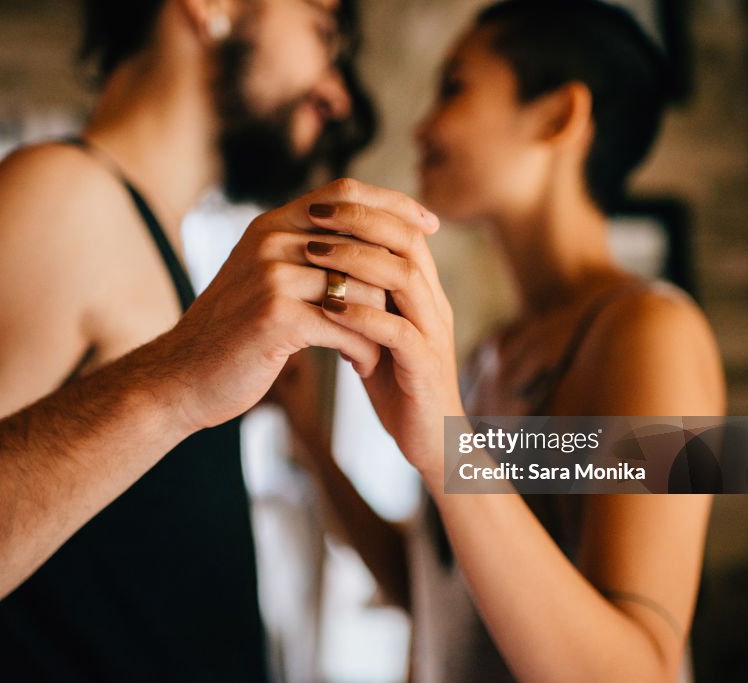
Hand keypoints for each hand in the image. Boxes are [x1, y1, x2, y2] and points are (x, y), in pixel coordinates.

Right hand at [164, 179, 435, 433]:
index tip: (428, 223)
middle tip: (415, 305)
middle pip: (363, 239)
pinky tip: (364, 366)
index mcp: (272, 225)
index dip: (393, 203)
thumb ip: (302, 251)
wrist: (182, 375)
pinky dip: (363, 349)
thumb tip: (362, 235)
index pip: (346, 192)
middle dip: (397, 275)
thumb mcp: (262, 277)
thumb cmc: (233, 332)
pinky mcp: (276, 316)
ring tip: (382, 347)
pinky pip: (346, 326)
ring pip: (361, 286)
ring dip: (381, 323)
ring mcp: (272, 276)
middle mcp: (272, 240)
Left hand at [300, 180, 462, 475]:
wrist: (432, 443)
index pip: (401, 229)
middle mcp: (434, 304)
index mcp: (424, 292)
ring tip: (312, 253)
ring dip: (356, 261)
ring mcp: (433, 334)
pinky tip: (328, 308)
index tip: (317, 202)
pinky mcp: (425, 367)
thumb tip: (321, 270)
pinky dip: (363, 315)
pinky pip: (398, 331)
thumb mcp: (377, 334)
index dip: (363, 210)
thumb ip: (361, 301)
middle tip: (313, 214)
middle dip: (358, 221)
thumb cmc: (399, 387)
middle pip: (406, 240)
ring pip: (404, 278)